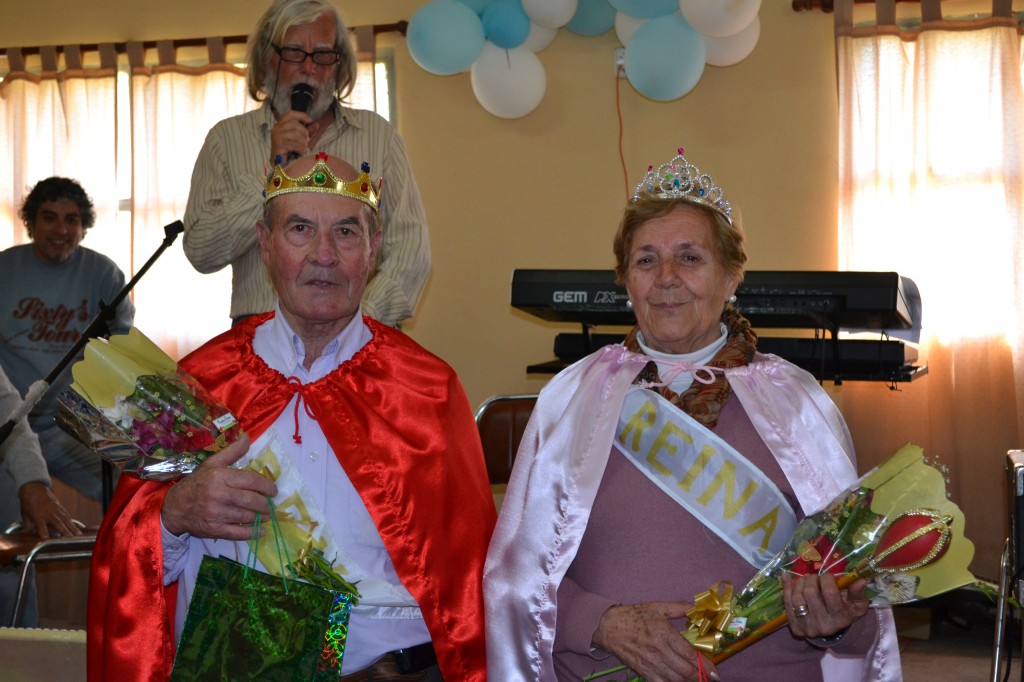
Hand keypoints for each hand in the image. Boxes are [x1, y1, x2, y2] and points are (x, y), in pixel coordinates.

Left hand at [18, 482, 80, 538]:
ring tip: (78, 534)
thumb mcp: (24, 515)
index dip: (43, 531)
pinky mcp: (60, 507)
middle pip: (57, 522)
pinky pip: (67, 515)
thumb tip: (27, 534)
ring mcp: (55, 509)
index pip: (41, 525)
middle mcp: (48, 512)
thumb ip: (27, 526)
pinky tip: (75, 527)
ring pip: (65, 519)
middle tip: (71, 537)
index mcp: (37, 515)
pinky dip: (71, 522)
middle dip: (64, 530)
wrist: (34, 489)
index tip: (46, 538)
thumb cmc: (28, 502)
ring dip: (72, 527)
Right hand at [161, 434, 276, 540]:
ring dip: (261, 517)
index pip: (250, 480)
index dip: (266, 485)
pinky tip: (262, 530)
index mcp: (219, 477)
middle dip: (266, 503)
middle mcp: (218, 495)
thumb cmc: (197, 483)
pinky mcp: (214, 530)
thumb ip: (232, 451)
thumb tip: (247, 437)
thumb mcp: (212, 464)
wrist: (174, 508)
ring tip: (268, 515)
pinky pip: (238, 533)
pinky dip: (253, 533)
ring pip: (246, 516)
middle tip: (271, 504)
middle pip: (251, 500)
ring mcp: (216, 514)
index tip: (273, 490)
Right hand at [270, 111, 312, 164]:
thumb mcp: (301, 139)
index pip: (290, 114)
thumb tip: (317, 124)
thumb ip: (308, 131)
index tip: (310, 120)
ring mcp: (276, 136)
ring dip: (303, 142)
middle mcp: (276, 128)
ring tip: (303, 148)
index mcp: (280, 124)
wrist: (280, 165)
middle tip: (307, 141)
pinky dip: (301, 149)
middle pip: (294, 123)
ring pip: (296, 133)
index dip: (301, 115)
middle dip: (304, 132)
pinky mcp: (278, 145)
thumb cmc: (291, 151)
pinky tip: (300, 153)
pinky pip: (295, 144)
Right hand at [593, 602, 716, 681]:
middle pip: (685, 670)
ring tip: (698, 680)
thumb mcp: (657, 606)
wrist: (609, 627)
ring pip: (675, 679)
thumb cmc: (634, 615)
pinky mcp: (642, 671)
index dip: (704, 663)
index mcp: (664, 632)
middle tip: (710, 677)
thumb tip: (696, 608)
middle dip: (700, 676)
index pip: (688, 652)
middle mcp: (658, 649)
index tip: (714, 669)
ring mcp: (650, 662)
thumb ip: (679, 608)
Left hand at [782, 571, 869, 639]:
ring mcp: (807, 627)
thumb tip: (861, 580)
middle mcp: (823, 625)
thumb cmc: (846, 612)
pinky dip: (786, 587)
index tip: (827, 575)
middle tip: (815, 576)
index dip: (826, 579)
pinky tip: (786, 575)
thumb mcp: (857, 604)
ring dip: (800, 582)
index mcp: (840, 619)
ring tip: (806, 579)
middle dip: (812, 579)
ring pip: (797, 597)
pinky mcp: (795, 627)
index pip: (829, 593)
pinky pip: (787, 603)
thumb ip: (858, 593)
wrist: (833, 629)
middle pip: (810, 593)